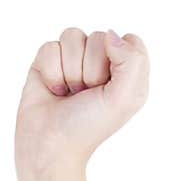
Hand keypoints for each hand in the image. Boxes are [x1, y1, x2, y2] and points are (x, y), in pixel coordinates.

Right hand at [14, 27, 149, 178]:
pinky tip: (54, 90)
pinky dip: (51, 72)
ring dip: (70, 71)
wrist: (50, 145)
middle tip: (86, 95)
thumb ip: (132, 62)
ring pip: (72, 36)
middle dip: (91, 70)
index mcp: (127, 74)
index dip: (119, 59)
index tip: (111, 87)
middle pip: (99, 37)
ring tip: (70, 93)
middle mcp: (102, 64)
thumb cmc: (88, 127)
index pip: (130, 41)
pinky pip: (50, 47)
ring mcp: (74, 60)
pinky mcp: (49, 60)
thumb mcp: (123, 99)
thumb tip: (110, 34)